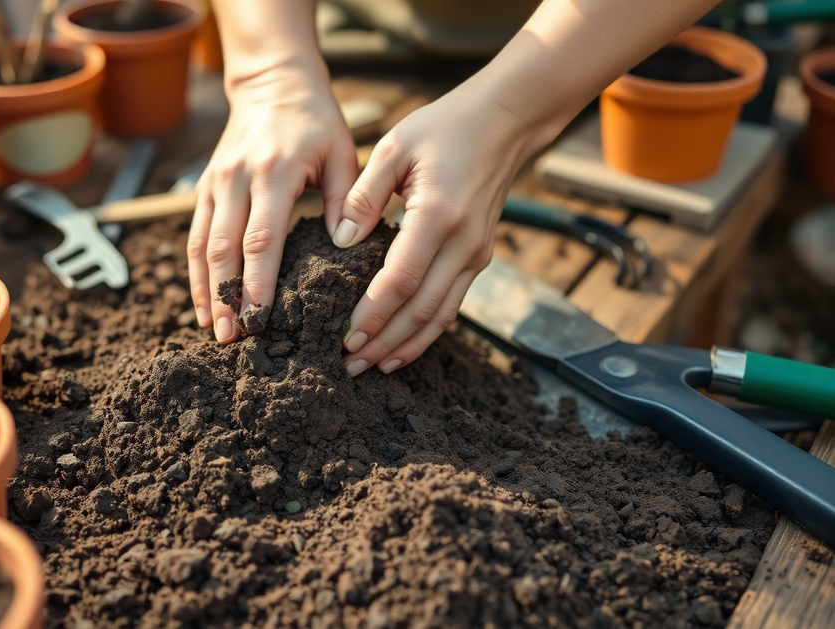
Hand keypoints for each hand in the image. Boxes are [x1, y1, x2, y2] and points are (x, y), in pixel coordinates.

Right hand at [188, 67, 356, 342]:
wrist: (273, 84)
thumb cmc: (316, 123)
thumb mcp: (342, 153)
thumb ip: (345, 200)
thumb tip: (346, 247)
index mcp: (274, 171)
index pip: (261, 237)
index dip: (257, 282)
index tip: (260, 319)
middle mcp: (237, 179)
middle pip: (224, 248)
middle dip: (228, 297)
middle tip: (233, 339)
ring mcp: (215, 184)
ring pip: (202, 246)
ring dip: (207, 292)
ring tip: (215, 331)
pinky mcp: (204, 189)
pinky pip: (194, 237)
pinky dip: (195, 274)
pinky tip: (202, 305)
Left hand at [332, 76, 550, 376]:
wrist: (504, 121)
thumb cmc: (443, 128)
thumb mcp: (395, 147)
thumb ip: (364, 194)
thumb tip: (341, 241)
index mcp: (437, 214)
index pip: (402, 279)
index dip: (373, 313)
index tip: (345, 335)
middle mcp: (462, 242)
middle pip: (421, 309)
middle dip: (384, 342)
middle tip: (348, 364)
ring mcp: (475, 254)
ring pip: (439, 316)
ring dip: (405, 346)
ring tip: (372, 366)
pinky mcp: (478, 257)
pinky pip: (452, 305)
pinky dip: (427, 332)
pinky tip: (403, 348)